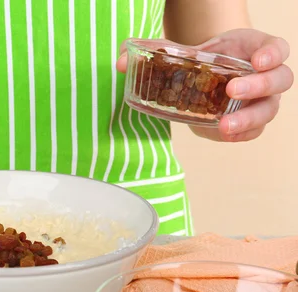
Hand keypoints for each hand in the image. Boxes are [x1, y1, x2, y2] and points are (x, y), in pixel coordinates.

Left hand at [117, 29, 293, 141]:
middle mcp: (265, 75)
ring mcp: (260, 100)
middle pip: (279, 80)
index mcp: (254, 49)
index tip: (258, 60)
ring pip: (268, 110)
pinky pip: (253, 132)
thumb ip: (152, 52)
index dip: (272, 53)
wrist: (205, 74)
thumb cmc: (201, 59)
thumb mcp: (182, 50)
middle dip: (258, 86)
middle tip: (232, 90)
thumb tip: (121, 62)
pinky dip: (239, 135)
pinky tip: (222, 135)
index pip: (277, 48)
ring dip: (248, 119)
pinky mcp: (249, 121)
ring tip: (223, 126)